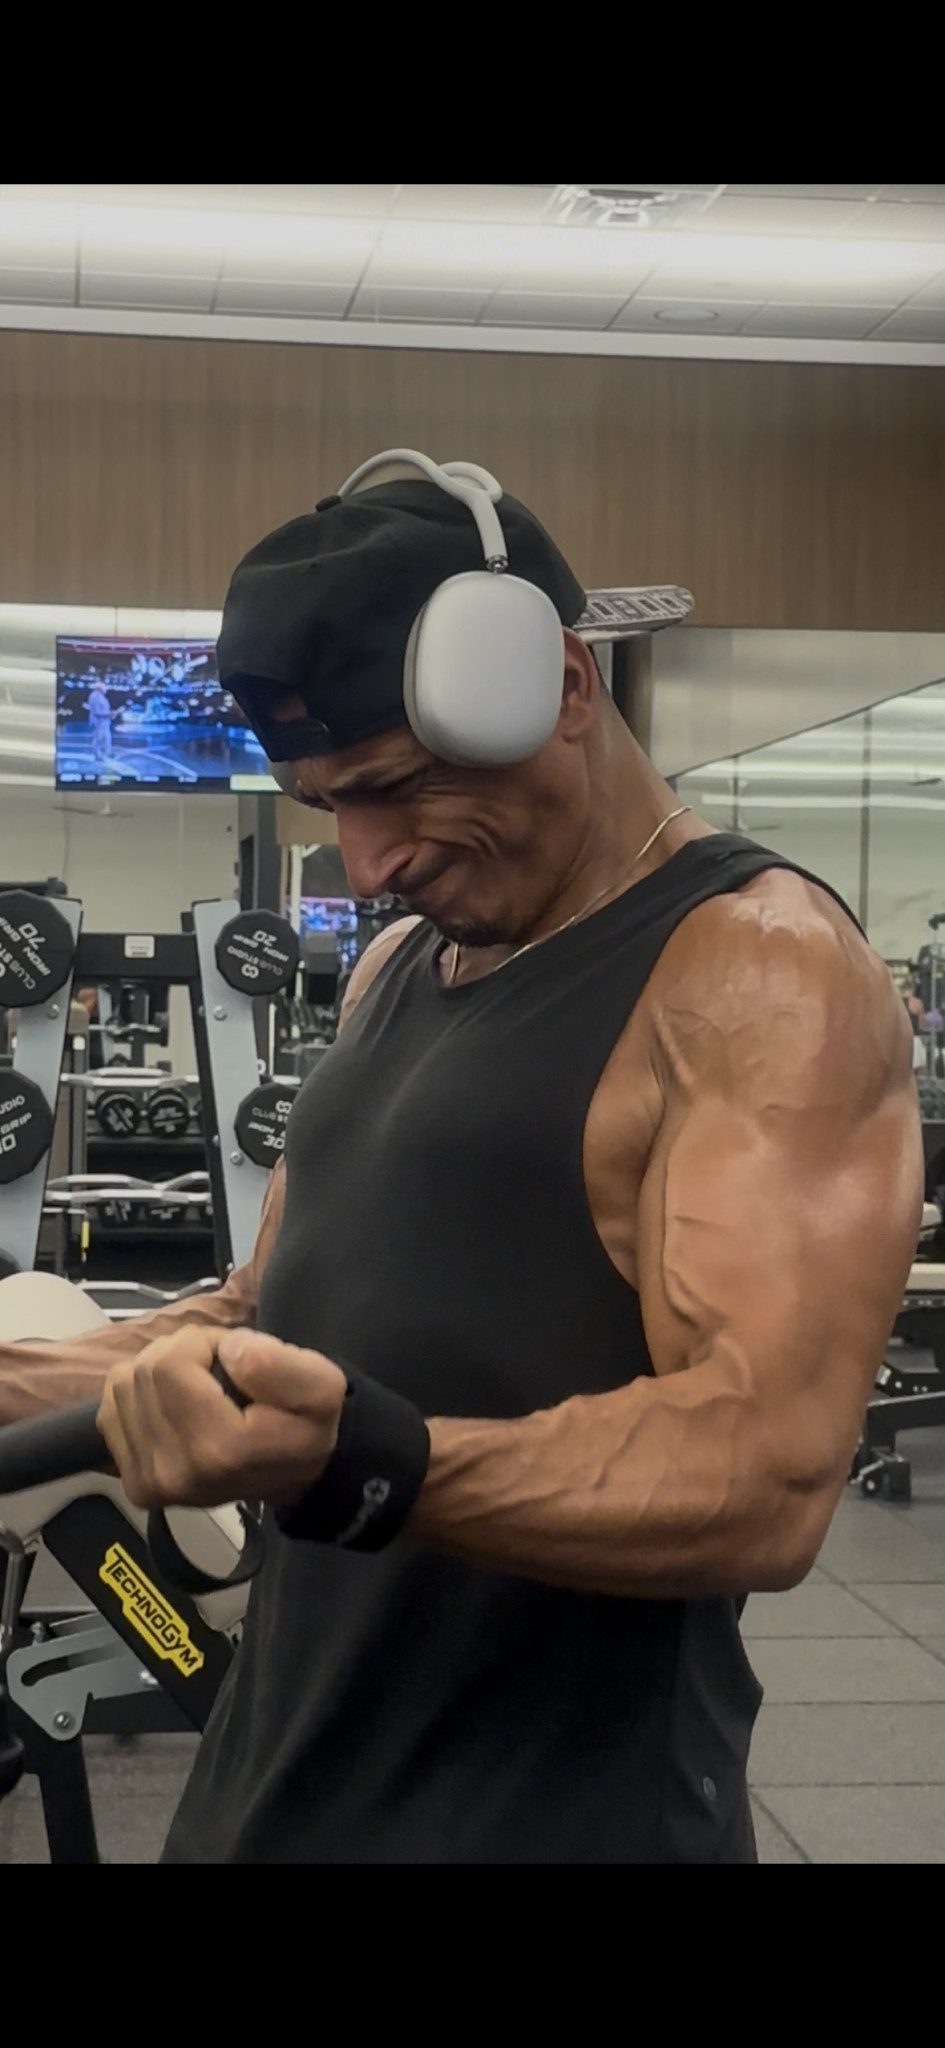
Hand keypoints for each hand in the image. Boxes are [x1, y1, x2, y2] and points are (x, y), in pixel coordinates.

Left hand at [96, 1327, 347, 1509]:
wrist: (293, 1474)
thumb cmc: (306, 1428)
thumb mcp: (322, 1386)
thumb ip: (277, 1363)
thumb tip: (228, 1351)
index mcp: (217, 1448)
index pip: (171, 1360)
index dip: (205, 1343)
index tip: (235, 1361)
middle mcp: (174, 1472)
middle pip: (144, 1369)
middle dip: (183, 1355)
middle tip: (220, 1376)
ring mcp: (149, 1482)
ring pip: (123, 1383)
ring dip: (160, 1374)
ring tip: (200, 1391)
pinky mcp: (135, 1483)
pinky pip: (112, 1409)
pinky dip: (141, 1397)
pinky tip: (176, 1408)